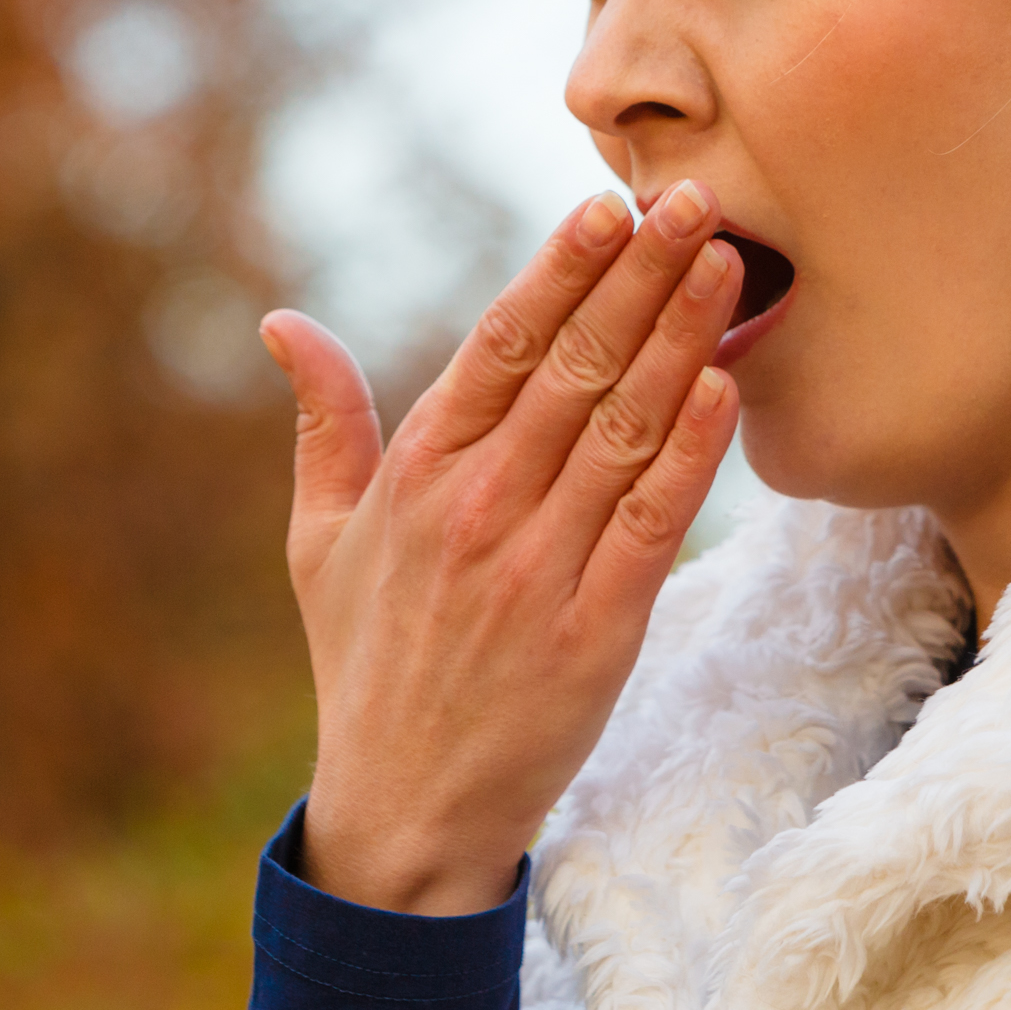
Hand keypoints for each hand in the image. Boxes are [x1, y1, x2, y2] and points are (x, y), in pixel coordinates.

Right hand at [260, 181, 742, 914]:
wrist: (406, 808)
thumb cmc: (367, 661)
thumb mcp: (321, 539)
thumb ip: (324, 423)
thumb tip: (283, 321)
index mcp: (416, 474)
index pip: (499, 345)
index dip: (559, 270)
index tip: (607, 203)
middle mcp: (475, 509)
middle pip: (574, 368)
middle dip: (640, 277)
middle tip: (700, 200)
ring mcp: (536, 570)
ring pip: (623, 430)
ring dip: (681, 339)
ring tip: (726, 266)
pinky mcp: (595, 634)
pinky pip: (652, 524)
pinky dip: (691, 453)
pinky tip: (725, 388)